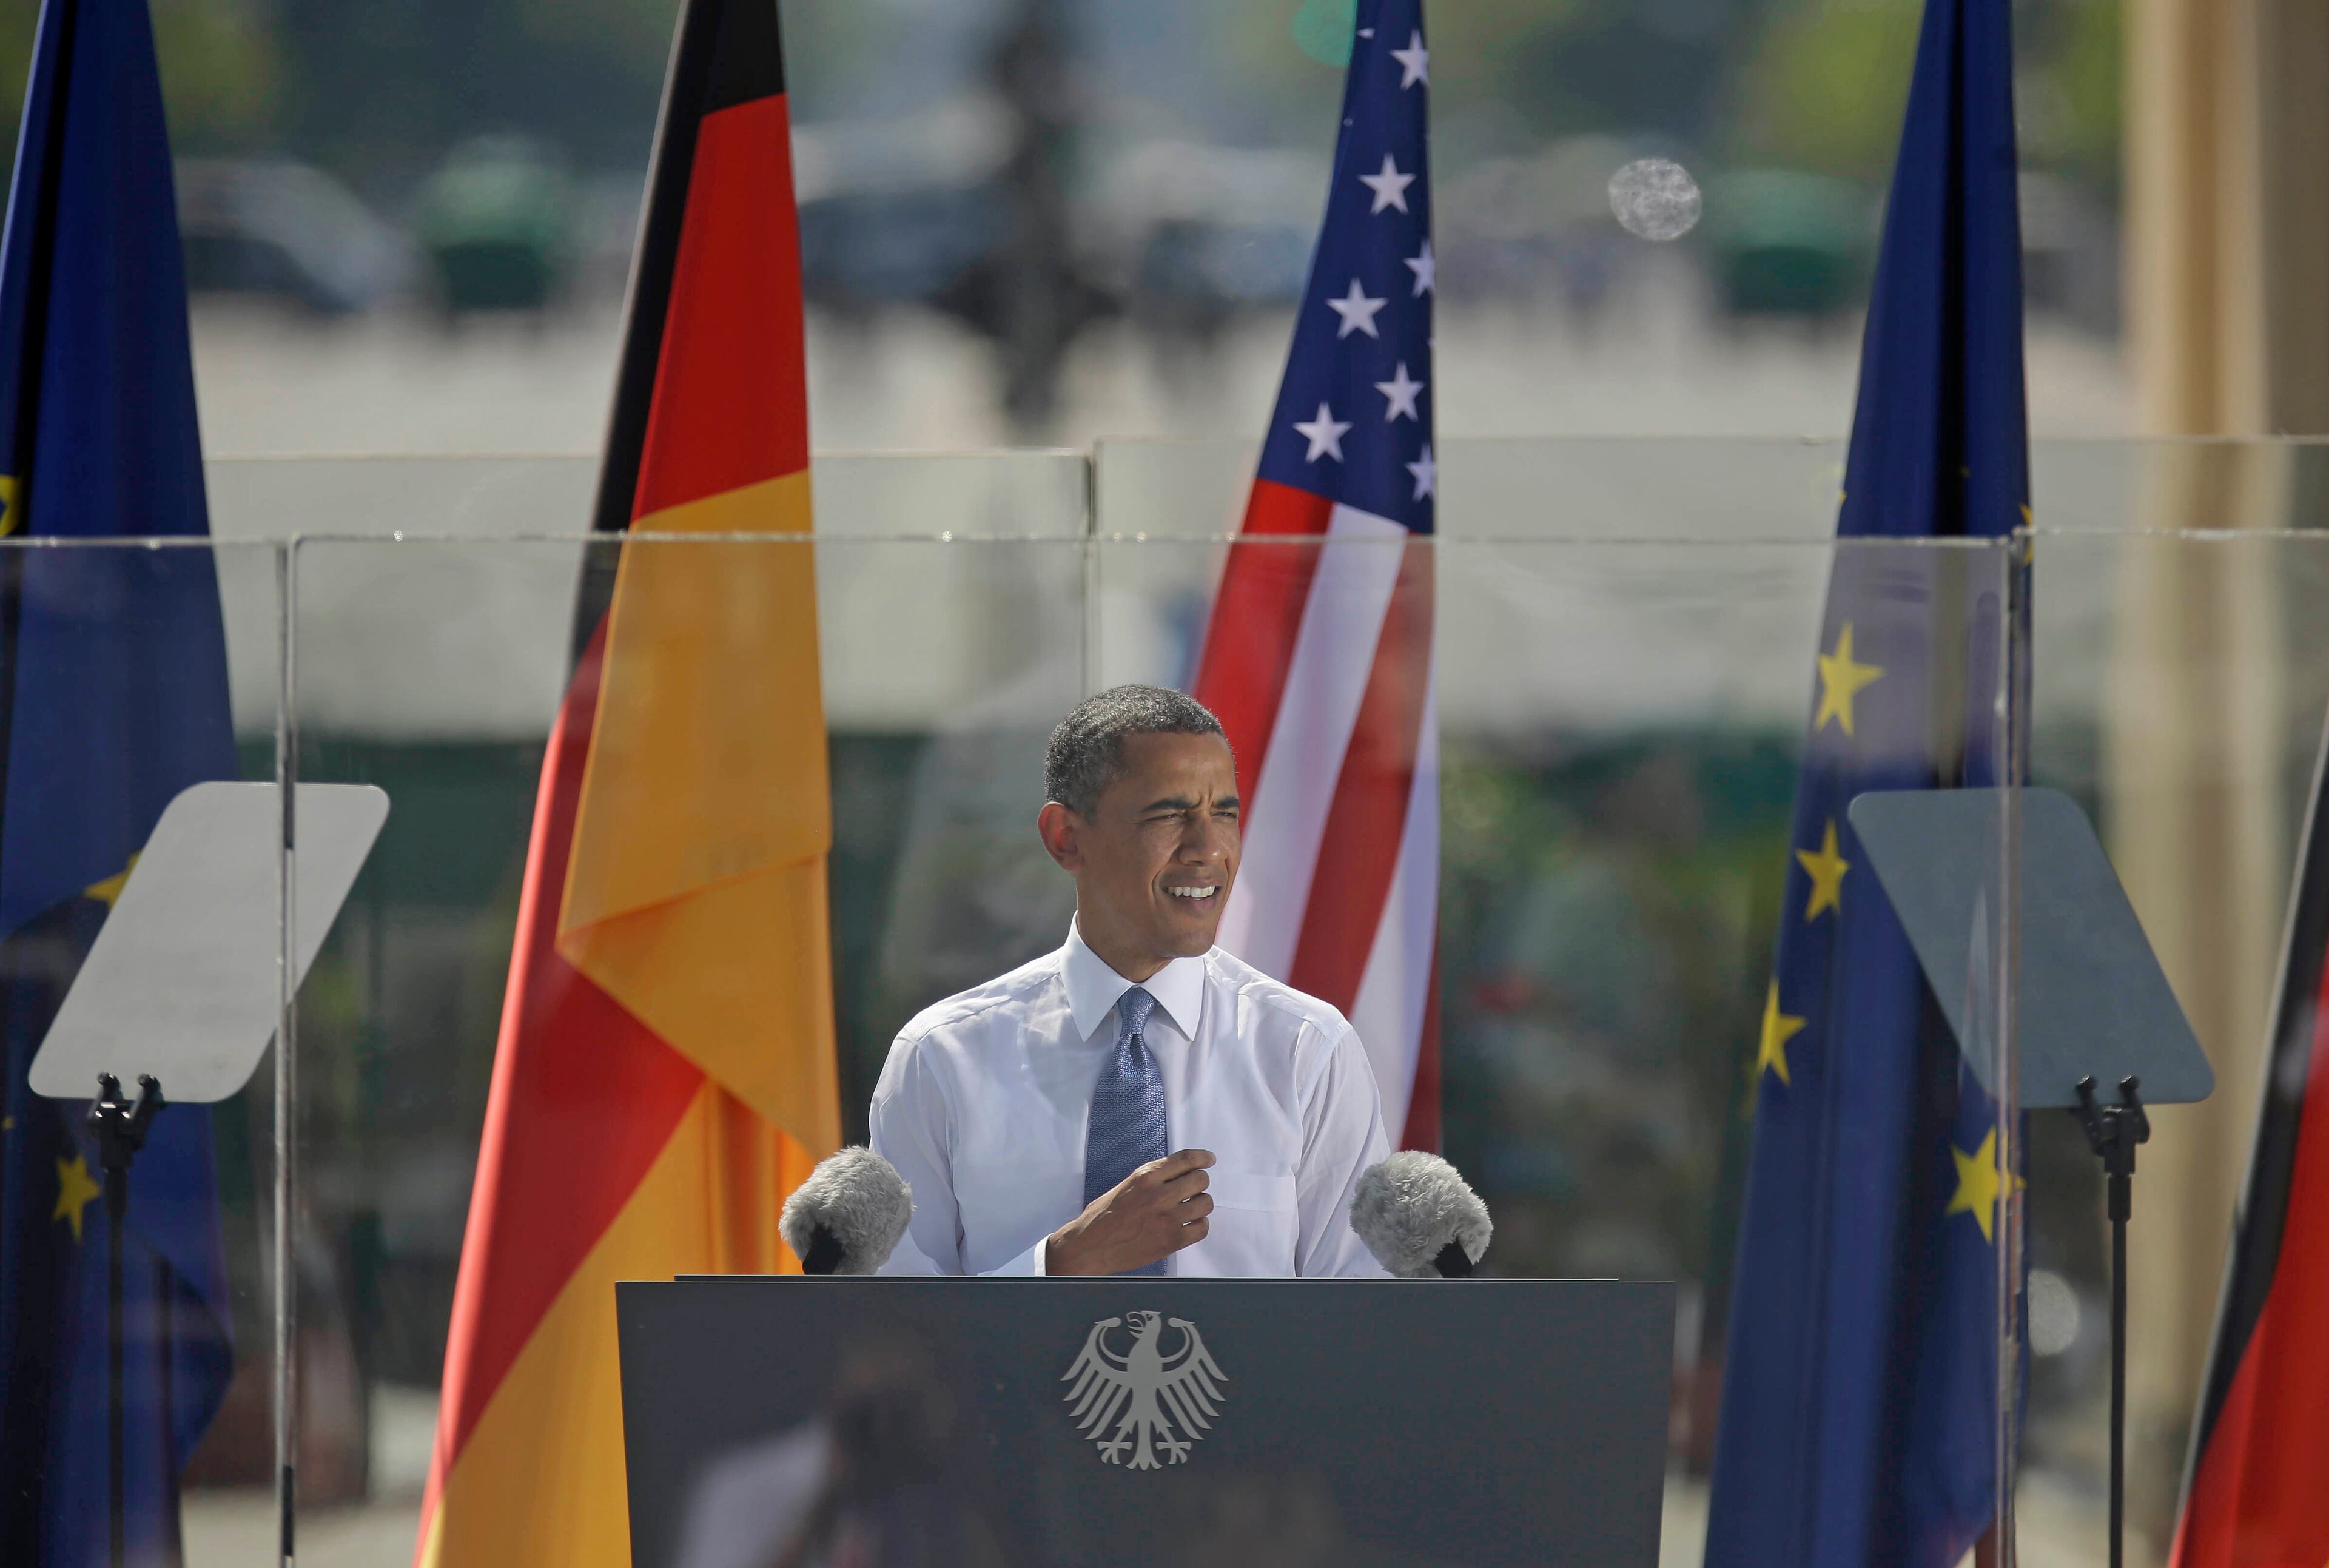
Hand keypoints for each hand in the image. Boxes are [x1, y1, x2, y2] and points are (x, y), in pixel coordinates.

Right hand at [1045, 1149, 1214, 1274]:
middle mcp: (1159, 1194)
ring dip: (1200, 1204)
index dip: (1203, 1157)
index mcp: (1146, 1176)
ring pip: (1205, 1203)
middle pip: (1201, 1179)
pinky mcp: (1172, 1241)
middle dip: (1199, 1182)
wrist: (1090, 1246)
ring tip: (1189, 1208)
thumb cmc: (1104, 1216)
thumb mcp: (1127, 1184)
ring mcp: (1167, 1219)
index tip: (1209, 1159)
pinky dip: (1199, 1225)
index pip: (1186, 1159)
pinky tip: (1189, 1225)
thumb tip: (1180, 1172)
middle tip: (1193, 1189)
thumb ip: (1154, 1177)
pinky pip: (1202, 1228)